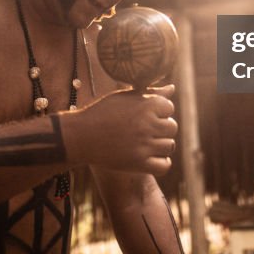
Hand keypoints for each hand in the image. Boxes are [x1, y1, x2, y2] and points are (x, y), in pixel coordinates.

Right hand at [63, 84, 177, 175]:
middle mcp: (148, 124)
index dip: (158, 112)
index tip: (144, 116)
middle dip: (160, 128)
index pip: (169, 108)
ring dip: (160, 145)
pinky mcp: (139, 164)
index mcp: (146, 104)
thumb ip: (151, 93)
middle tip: (143, 131)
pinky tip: (149, 157)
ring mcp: (144, 145)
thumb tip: (172, 88)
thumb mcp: (125, 97)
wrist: (81, 136)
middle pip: (172, 127)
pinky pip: (164, 165)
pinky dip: (160, 163)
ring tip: (144, 143)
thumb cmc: (103, 113)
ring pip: (169, 146)